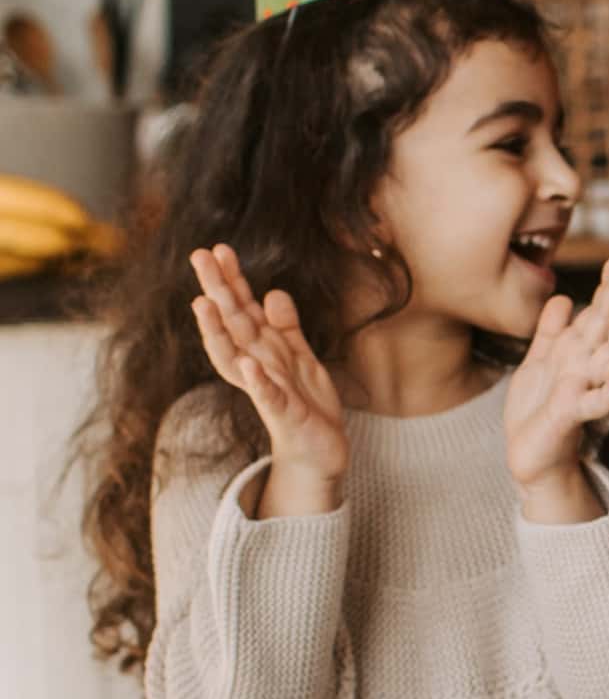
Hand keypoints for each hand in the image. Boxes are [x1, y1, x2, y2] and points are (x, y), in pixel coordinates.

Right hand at [189, 244, 347, 490]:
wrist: (320, 449)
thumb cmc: (305, 402)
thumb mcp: (299, 356)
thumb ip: (285, 327)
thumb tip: (272, 292)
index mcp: (262, 349)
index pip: (242, 309)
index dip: (232, 280)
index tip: (219, 249)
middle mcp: (256, 364)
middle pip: (232, 322)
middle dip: (216, 290)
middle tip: (198, 255)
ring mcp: (266, 388)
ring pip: (237, 356)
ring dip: (219, 331)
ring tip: (204, 303)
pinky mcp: (282, 414)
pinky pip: (267, 396)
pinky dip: (258, 382)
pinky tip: (248, 366)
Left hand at [505, 251, 608, 493]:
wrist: (530, 456)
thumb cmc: (537, 411)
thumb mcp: (539, 362)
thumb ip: (551, 332)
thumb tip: (562, 297)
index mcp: (579, 351)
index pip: (600, 312)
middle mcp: (589, 367)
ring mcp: (586, 389)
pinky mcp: (576, 414)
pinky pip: (601, 401)